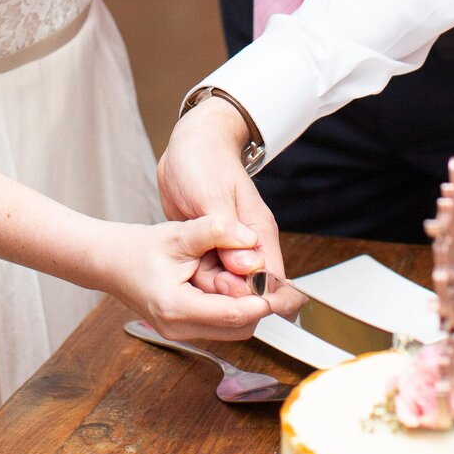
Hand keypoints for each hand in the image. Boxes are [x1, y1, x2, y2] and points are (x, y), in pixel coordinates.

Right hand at [101, 214, 272, 341]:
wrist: (111, 262)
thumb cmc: (139, 249)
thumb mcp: (178, 233)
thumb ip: (214, 231)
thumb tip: (249, 238)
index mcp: (177, 308)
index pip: (234, 314)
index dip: (262, 300)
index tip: (283, 287)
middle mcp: (180, 329)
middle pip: (239, 329)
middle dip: (259, 306)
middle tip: (274, 281)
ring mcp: (181, 334)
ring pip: (233, 330)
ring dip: (248, 308)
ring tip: (255, 279)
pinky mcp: (184, 330)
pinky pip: (220, 326)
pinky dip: (234, 309)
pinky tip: (236, 285)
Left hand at [157, 100, 298, 315]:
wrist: (188, 145)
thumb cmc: (205, 161)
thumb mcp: (212, 196)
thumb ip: (227, 233)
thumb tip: (246, 268)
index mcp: (258, 231)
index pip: (273, 278)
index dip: (262, 299)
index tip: (242, 308)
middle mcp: (245, 244)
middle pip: (246, 289)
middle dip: (227, 295)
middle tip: (203, 276)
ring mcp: (225, 247)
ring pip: (222, 285)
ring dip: (206, 285)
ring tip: (188, 267)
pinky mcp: (207, 248)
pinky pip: (204, 274)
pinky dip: (193, 277)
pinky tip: (180, 267)